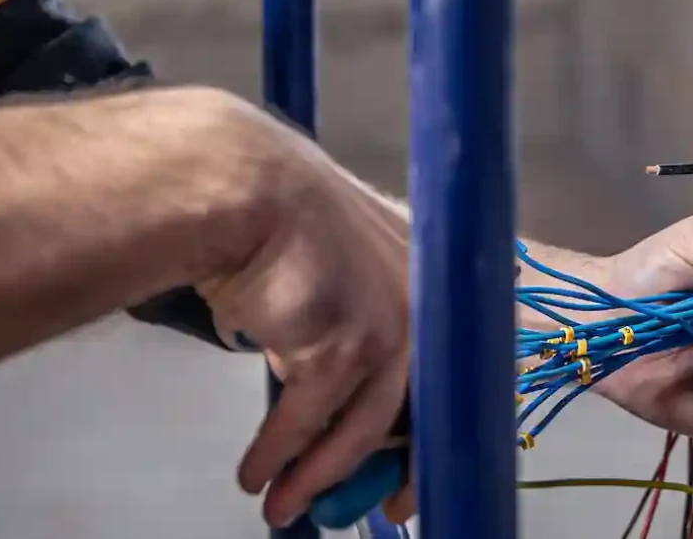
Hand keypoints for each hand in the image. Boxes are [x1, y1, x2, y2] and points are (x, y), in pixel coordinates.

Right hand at [193, 102, 410, 528]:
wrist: (241, 185)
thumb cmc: (277, 213)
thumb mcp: (336, 265)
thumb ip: (350, 320)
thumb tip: (331, 394)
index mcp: (429, 274)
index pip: (451, 367)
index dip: (433, 427)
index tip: (411, 474)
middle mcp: (422, 301)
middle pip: (424, 410)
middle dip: (398, 472)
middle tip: (379, 513)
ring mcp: (388, 324)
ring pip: (359, 430)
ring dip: (315, 476)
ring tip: (281, 505)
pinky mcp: (342, 347)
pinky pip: (303, 422)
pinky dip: (275, 455)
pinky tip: (254, 474)